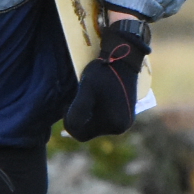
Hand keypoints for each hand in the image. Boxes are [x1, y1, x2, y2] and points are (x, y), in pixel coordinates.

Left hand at [63, 15, 150, 139]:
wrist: (123, 58)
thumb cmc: (103, 73)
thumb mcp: (86, 90)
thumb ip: (77, 110)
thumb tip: (69, 132)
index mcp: (112, 124)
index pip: (81, 135)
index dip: (69, 123)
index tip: (66, 105)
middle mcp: (121, 127)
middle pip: (89, 131)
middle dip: (80, 119)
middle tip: (75, 100)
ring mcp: (126, 122)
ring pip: (96, 126)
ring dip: (87, 116)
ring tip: (86, 98)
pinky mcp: (127, 116)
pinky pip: (105, 120)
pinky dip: (96, 113)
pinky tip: (94, 100)